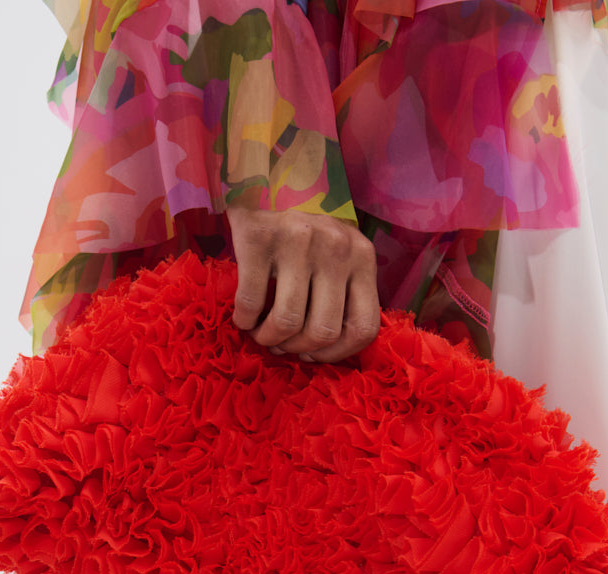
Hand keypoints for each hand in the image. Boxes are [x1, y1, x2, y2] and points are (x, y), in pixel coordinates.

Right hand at [227, 207, 379, 362]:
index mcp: (362, 258)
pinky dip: (244, 321)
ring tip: (261, 333)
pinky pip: (251, 302)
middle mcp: (337, 247)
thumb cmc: (304, 238)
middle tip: (281, 344)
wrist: (262, 184)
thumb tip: (326, 351)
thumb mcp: (337, 260)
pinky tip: (243, 318)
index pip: (364, 327)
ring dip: (269, 338)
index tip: (313, 355)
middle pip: (323, 330)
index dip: (336, 354)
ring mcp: (299, 240)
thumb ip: (343, 295)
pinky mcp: (260, 238)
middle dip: (297, 348)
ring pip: (288, 321)